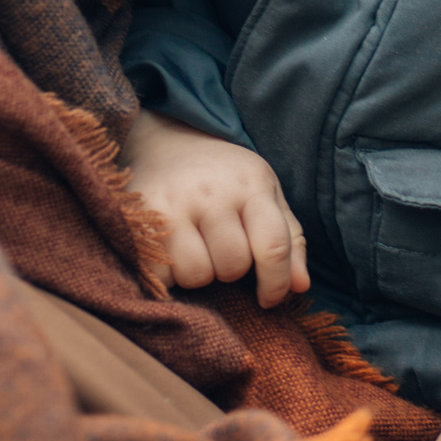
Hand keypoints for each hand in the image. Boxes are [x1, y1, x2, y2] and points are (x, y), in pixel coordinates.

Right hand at [123, 110, 309, 306]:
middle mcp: (212, 191)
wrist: (167, 142)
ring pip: (197, 274)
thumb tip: (300, 287)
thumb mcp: (265, 194)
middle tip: (219, 249)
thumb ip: (289, 239)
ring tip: (193, 247)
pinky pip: (161, 275)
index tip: (268, 298)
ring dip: (197, 273)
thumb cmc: (225, 178)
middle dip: (230, 270)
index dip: (276, 283)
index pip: (274, 246)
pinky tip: (168, 252)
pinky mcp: (140, 219)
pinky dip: (166, 275)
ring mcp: (174, 204)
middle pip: (233, 265)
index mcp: (250, 184)